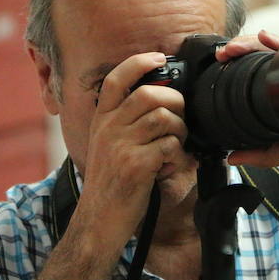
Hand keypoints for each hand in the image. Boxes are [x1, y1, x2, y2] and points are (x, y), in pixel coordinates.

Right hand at [74, 52, 189, 248]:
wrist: (98, 222)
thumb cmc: (110, 185)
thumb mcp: (107, 147)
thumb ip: (125, 124)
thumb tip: (161, 103)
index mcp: (101, 121)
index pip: (116, 79)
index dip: (139, 62)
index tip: (160, 58)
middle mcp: (108, 129)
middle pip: (149, 94)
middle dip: (175, 101)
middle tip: (180, 118)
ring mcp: (121, 146)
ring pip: (164, 118)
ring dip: (180, 130)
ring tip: (176, 146)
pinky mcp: (136, 166)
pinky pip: (170, 146)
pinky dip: (178, 156)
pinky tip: (170, 167)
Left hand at [222, 31, 278, 196]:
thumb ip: (263, 155)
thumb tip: (230, 158)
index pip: (257, 75)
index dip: (237, 68)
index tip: (219, 67)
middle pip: (263, 57)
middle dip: (240, 50)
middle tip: (223, 54)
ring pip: (278, 49)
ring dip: (253, 43)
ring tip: (235, 46)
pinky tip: (266, 37)